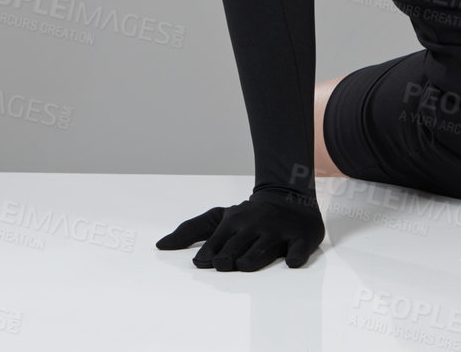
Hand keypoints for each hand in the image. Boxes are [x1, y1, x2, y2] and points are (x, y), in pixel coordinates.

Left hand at [156, 188, 324, 270]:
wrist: (288, 195)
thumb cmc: (247, 216)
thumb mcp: (219, 218)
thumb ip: (191, 231)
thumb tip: (160, 246)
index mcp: (233, 223)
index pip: (214, 248)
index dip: (209, 258)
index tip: (207, 263)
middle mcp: (254, 226)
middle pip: (235, 253)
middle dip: (227, 261)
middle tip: (227, 264)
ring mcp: (278, 232)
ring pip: (260, 252)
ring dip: (251, 261)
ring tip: (245, 265)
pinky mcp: (301, 238)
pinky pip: (298, 251)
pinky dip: (294, 257)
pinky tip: (290, 262)